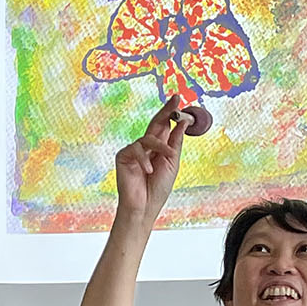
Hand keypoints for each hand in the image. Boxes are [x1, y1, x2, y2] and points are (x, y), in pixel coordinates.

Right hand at [114, 95, 189, 227]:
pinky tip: (148, 170)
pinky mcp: (123, 156)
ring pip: (149, 137)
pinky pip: (136, 149)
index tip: (178, 98)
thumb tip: (183, 122)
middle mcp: (146, 146)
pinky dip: (145, 159)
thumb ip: (175, 143)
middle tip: (175, 100)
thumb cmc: (158, 189)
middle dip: (166, 111)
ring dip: (161, 146)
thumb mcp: (172, 164)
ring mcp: (134, 150)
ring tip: (167, 157)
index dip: (171, 112)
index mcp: (159, 148)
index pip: (165, 126)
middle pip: (156, 123)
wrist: (144, 207)